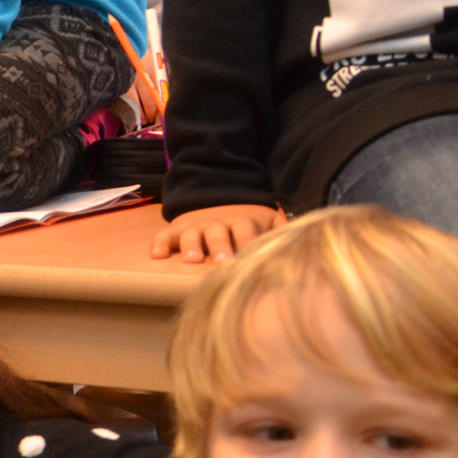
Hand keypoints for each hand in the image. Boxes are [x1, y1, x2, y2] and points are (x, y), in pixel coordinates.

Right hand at [152, 203, 284, 262]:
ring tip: (193, 259)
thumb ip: (281, 228)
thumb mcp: (268, 218)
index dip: (248, 243)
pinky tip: (156, 255)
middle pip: (219, 233)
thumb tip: (301, 241)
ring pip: (192, 234)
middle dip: (221, 246)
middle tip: (223, 262)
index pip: (247, 231)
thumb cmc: (247, 219)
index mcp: (243, 220)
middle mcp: (218, 222)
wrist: (217, 195)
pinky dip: (159, 243)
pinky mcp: (178, 228)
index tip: (251, 258)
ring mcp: (196, 225)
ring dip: (192, 245)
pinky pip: (165, 234)